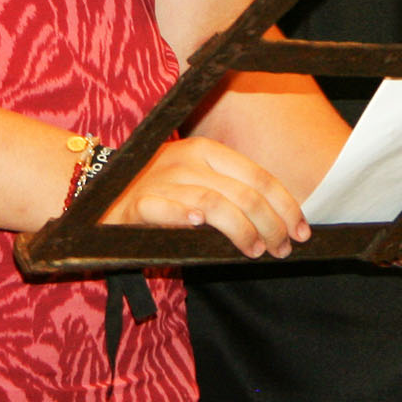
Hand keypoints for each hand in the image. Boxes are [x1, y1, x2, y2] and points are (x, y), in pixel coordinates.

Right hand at [101, 137, 309, 258]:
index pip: (259, 176)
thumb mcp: (199, 182)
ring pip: (215, 204)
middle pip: (244, 193)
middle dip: (272, 224)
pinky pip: (168, 209)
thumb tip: (281, 220)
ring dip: (243, 231)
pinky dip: (186, 217)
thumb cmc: (162, 194)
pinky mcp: (140, 204)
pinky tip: (201, 228)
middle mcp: (186, 160)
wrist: (100, 194)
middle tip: (282, 248)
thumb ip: (232, 192)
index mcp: (207, 150)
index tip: (302, 231)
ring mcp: (162, 181)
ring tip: (256, 250)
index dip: (286, 205)